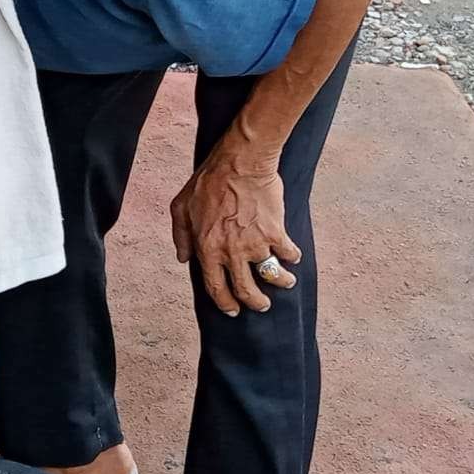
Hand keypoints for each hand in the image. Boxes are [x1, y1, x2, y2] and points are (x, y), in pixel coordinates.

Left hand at [170, 156, 299, 315]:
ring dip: (280, 282)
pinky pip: (288, 253)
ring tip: (285, 281)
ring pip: (271, 276)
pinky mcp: (276, 232)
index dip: (225, 303)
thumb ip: (181, 236)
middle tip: (262, 305)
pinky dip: (292, 257)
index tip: (233, 310)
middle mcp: (231, 253)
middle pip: (246, 291)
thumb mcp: (180, 208)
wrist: (239, 163)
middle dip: (256, 303)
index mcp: (207, 249)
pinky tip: (293, 256)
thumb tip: (184, 259)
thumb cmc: (207, 181)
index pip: (216, 288)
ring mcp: (255, 244)